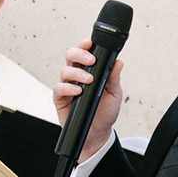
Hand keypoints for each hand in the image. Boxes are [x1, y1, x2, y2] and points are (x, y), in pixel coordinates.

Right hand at [53, 38, 123, 161]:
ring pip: (65, 71)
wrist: (98, 133)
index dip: (85, 45)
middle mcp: (76, 76)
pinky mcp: (60, 99)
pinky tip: (78, 91)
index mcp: (89, 71)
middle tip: (90, 60)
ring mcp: (67, 87)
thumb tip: (118, 62)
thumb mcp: (114, 94)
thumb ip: (114, 78)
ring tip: (88, 80)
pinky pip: (59, 88)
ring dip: (77, 73)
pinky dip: (68, 88)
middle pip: (70, 56)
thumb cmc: (104, 112)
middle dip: (79, 54)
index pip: (84, 53)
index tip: (90, 43)